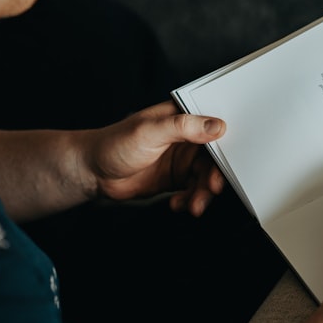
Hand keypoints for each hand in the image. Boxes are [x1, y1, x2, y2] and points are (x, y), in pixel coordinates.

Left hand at [80, 100, 227, 215]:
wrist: (92, 172)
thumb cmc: (114, 143)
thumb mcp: (150, 131)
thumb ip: (184, 127)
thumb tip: (216, 125)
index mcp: (182, 118)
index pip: (214, 127)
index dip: (226, 144)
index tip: (229, 162)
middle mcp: (185, 138)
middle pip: (213, 157)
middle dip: (214, 176)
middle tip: (211, 189)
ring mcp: (181, 159)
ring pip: (204, 177)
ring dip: (202, 193)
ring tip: (193, 205)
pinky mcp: (175, 179)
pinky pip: (193, 190)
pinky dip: (190, 200)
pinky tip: (178, 204)